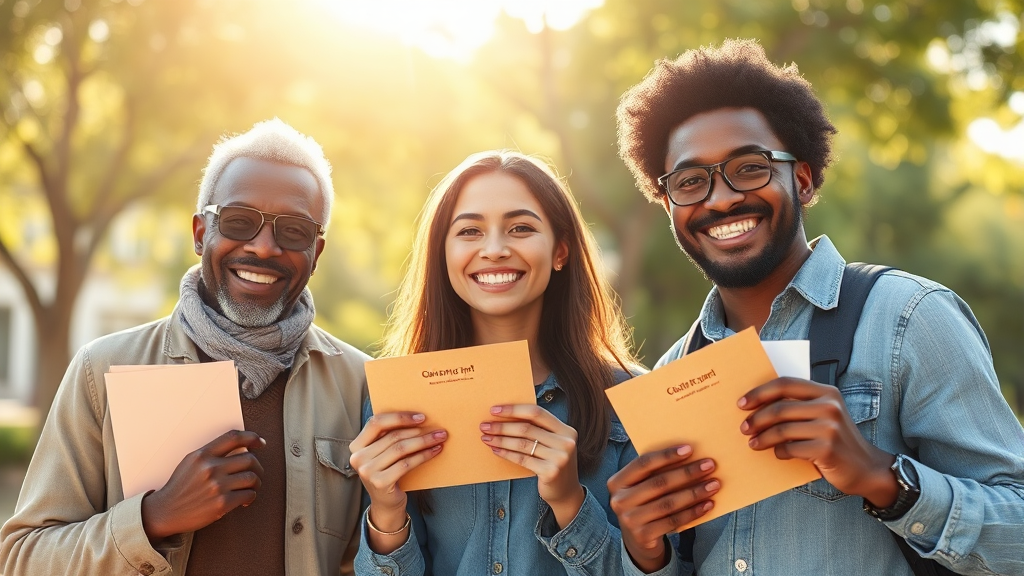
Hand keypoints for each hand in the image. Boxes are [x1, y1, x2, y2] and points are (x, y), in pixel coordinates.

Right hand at [141, 429, 265, 540]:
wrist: (166, 512)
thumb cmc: (181, 487)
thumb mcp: (191, 462)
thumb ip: (212, 453)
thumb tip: (241, 447)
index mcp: (202, 455)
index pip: (234, 438)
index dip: (252, 438)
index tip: (260, 443)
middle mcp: (210, 468)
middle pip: (249, 459)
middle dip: (257, 466)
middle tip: (256, 473)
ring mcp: (216, 486)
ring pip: (252, 477)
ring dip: (257, 483)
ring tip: (251, 487)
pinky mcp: (221, 504)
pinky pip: (248, 495)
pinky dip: (251, 497)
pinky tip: (245, 500)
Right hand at [348, 411, 446, 552]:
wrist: (386, 503)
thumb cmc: (388, 472)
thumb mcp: (383, 453)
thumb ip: (390, 437)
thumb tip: (419, 419)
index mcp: (357, 445)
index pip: (376, 423)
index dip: (399, 417)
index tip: (421, 417)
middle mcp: (358, 457)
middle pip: (392, 436)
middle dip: (418, 431)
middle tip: (438, 429)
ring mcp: (367, 471)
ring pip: (401, 449)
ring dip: (424, 442)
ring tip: (439, 438)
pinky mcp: (379, 482)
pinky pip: (406, 464)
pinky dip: (423, 456)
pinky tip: (435, 451)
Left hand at [481, 404, 584, 527]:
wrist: (566, 492)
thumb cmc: (553, 463)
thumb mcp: (553, 444)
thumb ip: (539, 430)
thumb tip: (505, 417)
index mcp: (566, 430)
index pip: (537, 412)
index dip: (514, 409)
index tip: (494, 409)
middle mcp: (566, 442)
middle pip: (527, 428)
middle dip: (502, 426)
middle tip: (485, 426)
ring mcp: (560, 458)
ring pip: (522, 444)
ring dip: (501, 440)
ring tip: (487, 438)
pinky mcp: (550, 472)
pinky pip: (522, 459)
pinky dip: (506, 454)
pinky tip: (496, 450)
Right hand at [607, 445, 718, 572]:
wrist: (637, 539)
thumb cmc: (645, 503)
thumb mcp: (641, 487)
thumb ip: (655, 473)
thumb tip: (689, 455)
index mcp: (617, 482)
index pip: (643, 463)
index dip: (666, 455)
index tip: (689, 449)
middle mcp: (619, 500)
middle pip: (659, 483)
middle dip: (687, 473)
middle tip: (709, 465)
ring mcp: (629, 520)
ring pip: (668, 503)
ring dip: (694, 492)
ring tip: (713, 485)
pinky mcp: (643, 535)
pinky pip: (673, 521)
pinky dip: (693, 512)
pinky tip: (708, 504)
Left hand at [739, 377, 896, 505]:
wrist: (867, 468)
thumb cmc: (837, 441)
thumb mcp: (824, 416)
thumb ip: (800, 406)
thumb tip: (757, 405)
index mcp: (826, 392)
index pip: (785, 383)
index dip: (760, 392)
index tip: (742, 403)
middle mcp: (829, 406)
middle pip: (780, 407)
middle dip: (757, 418)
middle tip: (744, 428)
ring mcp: (829, 427)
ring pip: (782, 429)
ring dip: (763, 438)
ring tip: (753, 443)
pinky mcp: (827, 449)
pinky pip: (790, 448)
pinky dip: (779, 452)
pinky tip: (777, 454)